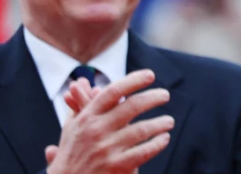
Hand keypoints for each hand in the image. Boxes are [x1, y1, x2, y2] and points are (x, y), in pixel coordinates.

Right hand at [43, 70, 172, 173]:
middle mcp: (96, 130)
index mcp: (87, 117)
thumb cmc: (71, 155)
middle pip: (132, 106)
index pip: (113, 91)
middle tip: (165, 95)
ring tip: (169, 121)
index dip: (133, 80)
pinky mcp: (116, 166)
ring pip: (142, 129)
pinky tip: (164, 138)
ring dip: (160, 123)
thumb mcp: (71, 128)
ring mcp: (106, 149)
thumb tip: (86, 82)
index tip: (150, 75)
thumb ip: (80, 105)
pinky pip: (144, 151)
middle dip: (153, 98)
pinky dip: (157, 143)